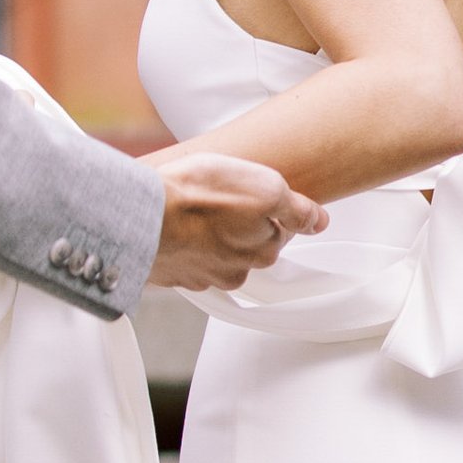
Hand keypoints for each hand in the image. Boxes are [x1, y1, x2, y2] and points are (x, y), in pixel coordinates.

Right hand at [145, 146, 323, 289]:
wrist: (143, 214)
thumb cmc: (199, 196)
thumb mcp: (265, 187)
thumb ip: (297, 209)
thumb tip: (319, 221)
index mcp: (263, 250)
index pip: (279, 231)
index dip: (268, 208)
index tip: (253, 194)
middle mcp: (236, 270)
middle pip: (247, 245)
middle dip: (239, 224)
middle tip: (222, 197)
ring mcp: (201, 275)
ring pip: (215, 254)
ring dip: (210, 235)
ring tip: (195, 208)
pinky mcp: (171, 273)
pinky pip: (185, 259)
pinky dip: (183, 244)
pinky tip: (174, 224)